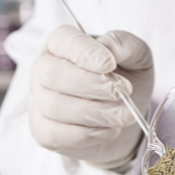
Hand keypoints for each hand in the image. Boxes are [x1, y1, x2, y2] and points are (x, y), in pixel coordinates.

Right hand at [30, 25, 153, 168]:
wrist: (122, 116)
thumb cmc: (125, 79)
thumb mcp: (136, 56)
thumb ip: (125, 45)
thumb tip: (109, 47)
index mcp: (61, 43)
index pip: (63, 40)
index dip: (85, 52)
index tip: (109, 64)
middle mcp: (43, 69)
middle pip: (54, 75)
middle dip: (91, 86)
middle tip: (122, 94)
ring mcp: (38, 101)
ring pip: (55, 107)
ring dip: (95, 113)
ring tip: (125, 115)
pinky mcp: (42, 130)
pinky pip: (55, 133)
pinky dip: (86, 134)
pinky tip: (110, 130)